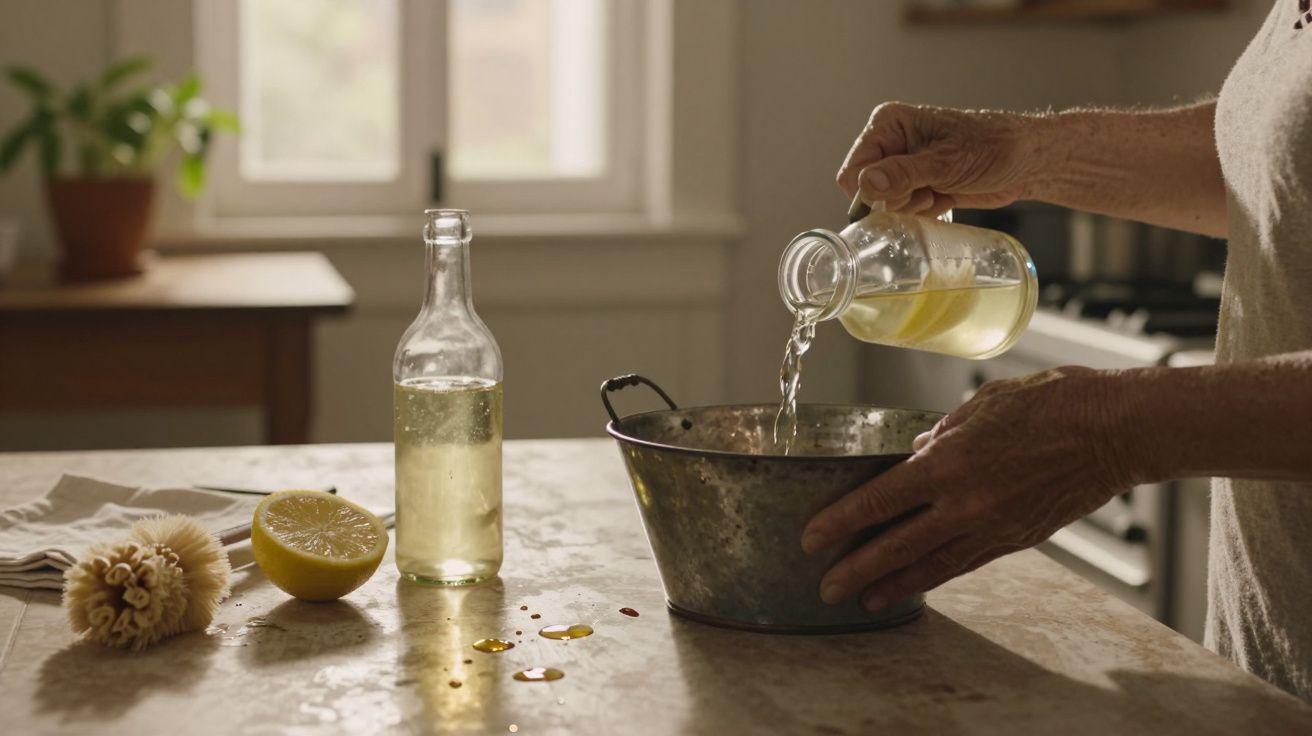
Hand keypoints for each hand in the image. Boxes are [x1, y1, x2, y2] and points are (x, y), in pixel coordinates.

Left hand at [800, 367, 1138, 609]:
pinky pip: (966, 563)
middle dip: (856, 570)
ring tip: (864, 598)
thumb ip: (941, 433)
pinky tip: (918, 583)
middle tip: (825, 588)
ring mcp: (993, 526)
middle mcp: (966, 503)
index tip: (811, 539)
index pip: (878, 502)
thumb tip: (916, 451)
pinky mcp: (1018, 539)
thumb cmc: (1051, 403)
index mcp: (948, 464)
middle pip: (896, 546)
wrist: (1115, 430)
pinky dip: (937, 575)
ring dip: (893, 584)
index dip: (840, 524)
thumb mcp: (981, 405)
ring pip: (931, 565)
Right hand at [837, 102, 1044, 215]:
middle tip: (928, 190)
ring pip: (885, 204)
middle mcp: (891, 143)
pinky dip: (924, 211)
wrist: (1027, 160)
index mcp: (889, 124)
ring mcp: (903, 165)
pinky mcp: (917, 184)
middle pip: (867, 190)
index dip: (872, 191)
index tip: (903, 194)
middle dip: (896, 199)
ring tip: (940, 190)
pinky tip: (945, 196)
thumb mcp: (945, 162)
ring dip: (912, 207)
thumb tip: (867, 184)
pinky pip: (903, 211)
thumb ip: (903, 174)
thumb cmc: (992, 147)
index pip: (854, 169)